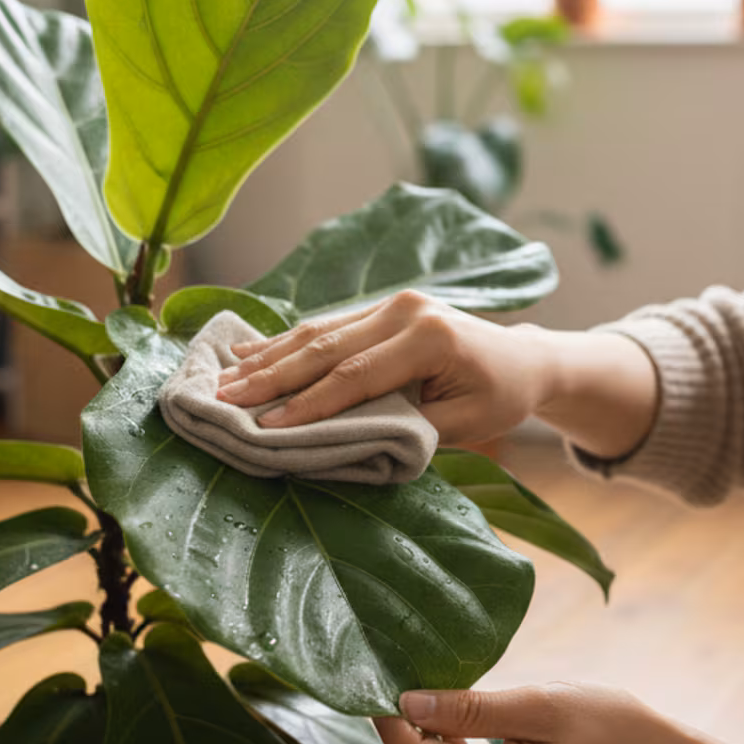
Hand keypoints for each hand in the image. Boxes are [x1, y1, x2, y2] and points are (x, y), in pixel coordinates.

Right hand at [212, 289, 551, 446]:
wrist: (522, 358)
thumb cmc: (498, 396)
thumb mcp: (464, 425)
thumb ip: (407, 428)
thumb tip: (342, 440)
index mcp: (431, 337)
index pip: (356, 376)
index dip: (308, 404)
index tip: (266, 427)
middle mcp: (407, 310)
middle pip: (326, 346)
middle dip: (271, 377)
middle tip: (223, 400)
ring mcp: (393, 302)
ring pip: (318, 331)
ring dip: (268, 357)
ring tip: (222, 379)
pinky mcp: (383, 305)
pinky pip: (326, 325)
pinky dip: (285, 341)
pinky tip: (246, 351)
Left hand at [371, 681, 678, 743]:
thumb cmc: (607, 725)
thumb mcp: (538, 705)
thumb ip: (470, 708)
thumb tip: (406, 701)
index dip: (386, 715)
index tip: (378, 666)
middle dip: (399, 721)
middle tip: (396, 661)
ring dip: (421, 730)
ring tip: (424, 675)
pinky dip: (444, 743)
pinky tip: (453, 706)